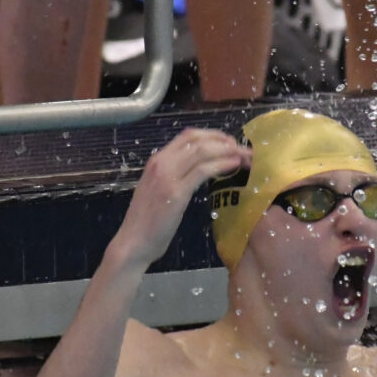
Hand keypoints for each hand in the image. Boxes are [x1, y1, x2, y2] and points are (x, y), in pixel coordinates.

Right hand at [110, 128, 251, 268]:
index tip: (230, 142)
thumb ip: (176, 175)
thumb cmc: (147, 221)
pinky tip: (235, 165)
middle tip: (241, 149)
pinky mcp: (176, 192)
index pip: (188, 135)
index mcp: (157, 160)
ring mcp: (167, 176)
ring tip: (244, 156)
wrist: (133, 242)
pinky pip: (203, 170)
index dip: (213, 134)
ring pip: (202, 151)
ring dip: (227, 151)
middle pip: (197, 139)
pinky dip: (222, 164)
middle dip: (224, 140)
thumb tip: (199, 168)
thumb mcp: (160, 189)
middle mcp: (161, 162)